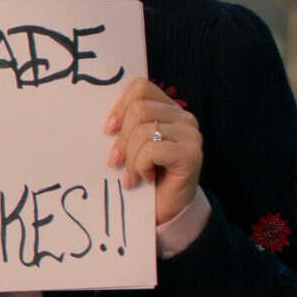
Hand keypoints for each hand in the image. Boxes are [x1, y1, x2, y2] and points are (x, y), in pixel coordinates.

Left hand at [104, 77, 203, 224]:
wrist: (167, 209)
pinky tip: (146, 178)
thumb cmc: (145, 175)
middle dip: (121, 139)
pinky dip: (140, 166)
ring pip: (142, 131)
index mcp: (169, 110)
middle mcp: (184, 119)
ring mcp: (191, 136)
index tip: (108, 129)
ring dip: (130, 158)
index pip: (140, 87)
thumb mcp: (132, 145)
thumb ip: (126, 125)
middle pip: (138, 109)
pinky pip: (152, 150)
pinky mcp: (191, 155)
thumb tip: (105, 119)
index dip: (120, 106)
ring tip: (132, 175)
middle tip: (116, 161)